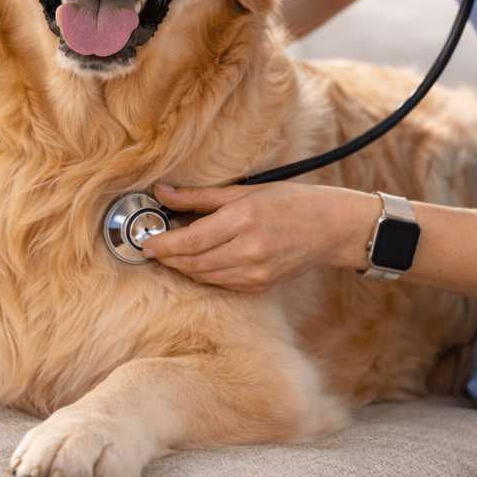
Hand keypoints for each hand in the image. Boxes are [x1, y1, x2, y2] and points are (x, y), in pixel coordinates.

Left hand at [141, 181, 369, 293]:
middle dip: (168, 257)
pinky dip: (205, 274)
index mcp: (243, 220)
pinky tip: (200, 262)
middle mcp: (249, 250)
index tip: (145, 243)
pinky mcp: (261, 285)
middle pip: (193, 263)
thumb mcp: (244, 191)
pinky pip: (222, 283)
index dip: (163, 245)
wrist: (331, 227)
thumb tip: (162, 192)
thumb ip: (199, 196)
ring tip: (173, 253)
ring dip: (184, 267)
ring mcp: (256, 272)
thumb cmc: (290, 202)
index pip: (190, 241)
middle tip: (153, 248)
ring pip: (205, 276)